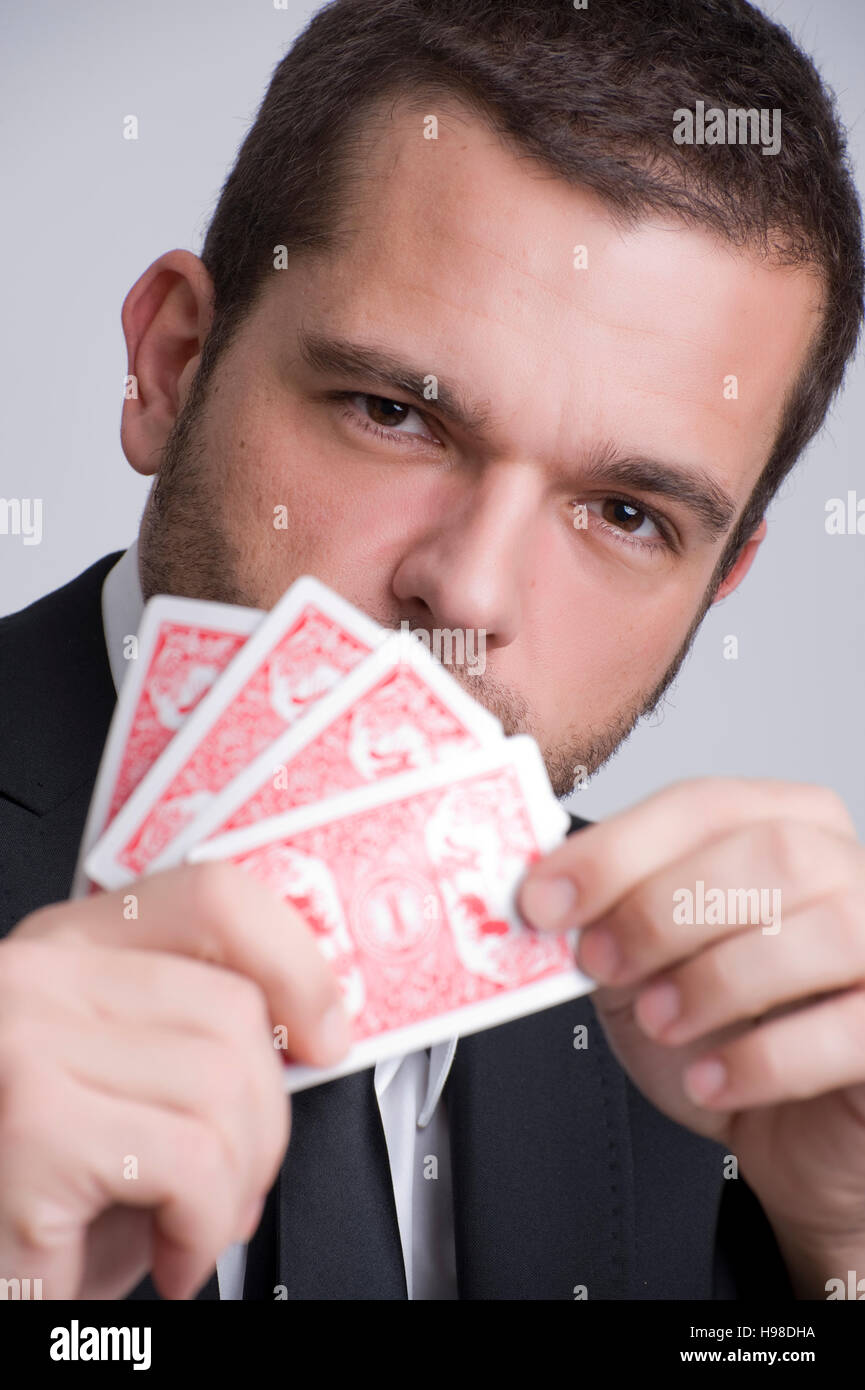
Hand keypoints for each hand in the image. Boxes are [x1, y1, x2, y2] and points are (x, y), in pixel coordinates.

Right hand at [0, 862, 349, 1299]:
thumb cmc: (32, 1200)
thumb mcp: (114, 1089)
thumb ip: (184, 1036)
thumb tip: (307, 1032)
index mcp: (67, 947)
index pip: (211, 897)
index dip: (295, 962)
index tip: (324, 1033)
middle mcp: (37, 975)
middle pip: (234, 1009)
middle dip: (266, 1120)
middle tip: (235, 1184)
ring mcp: (27, 1039)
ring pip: (225, 1087)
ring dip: (235, 1186)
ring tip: (192, 1227)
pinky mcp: (33, 1122)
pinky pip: (193, 1164)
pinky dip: (205, 1230)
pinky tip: (170, 1255)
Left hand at [518, 778, 864, 1291]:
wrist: (785, 1130)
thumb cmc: (723, 1033)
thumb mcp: (642, 965)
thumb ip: (603, 920)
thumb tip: (538, 889)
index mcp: (782, 827)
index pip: (703, 805)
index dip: (617, 849)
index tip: (545, 897)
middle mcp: (847, 870)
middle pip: (768, 852)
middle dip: (662, 909)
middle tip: (601, 960)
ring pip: (819, 929)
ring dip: (714, 980)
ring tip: (661, 1020)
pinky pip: (848, 1029)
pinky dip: (764, 1059)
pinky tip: (714, 1079)